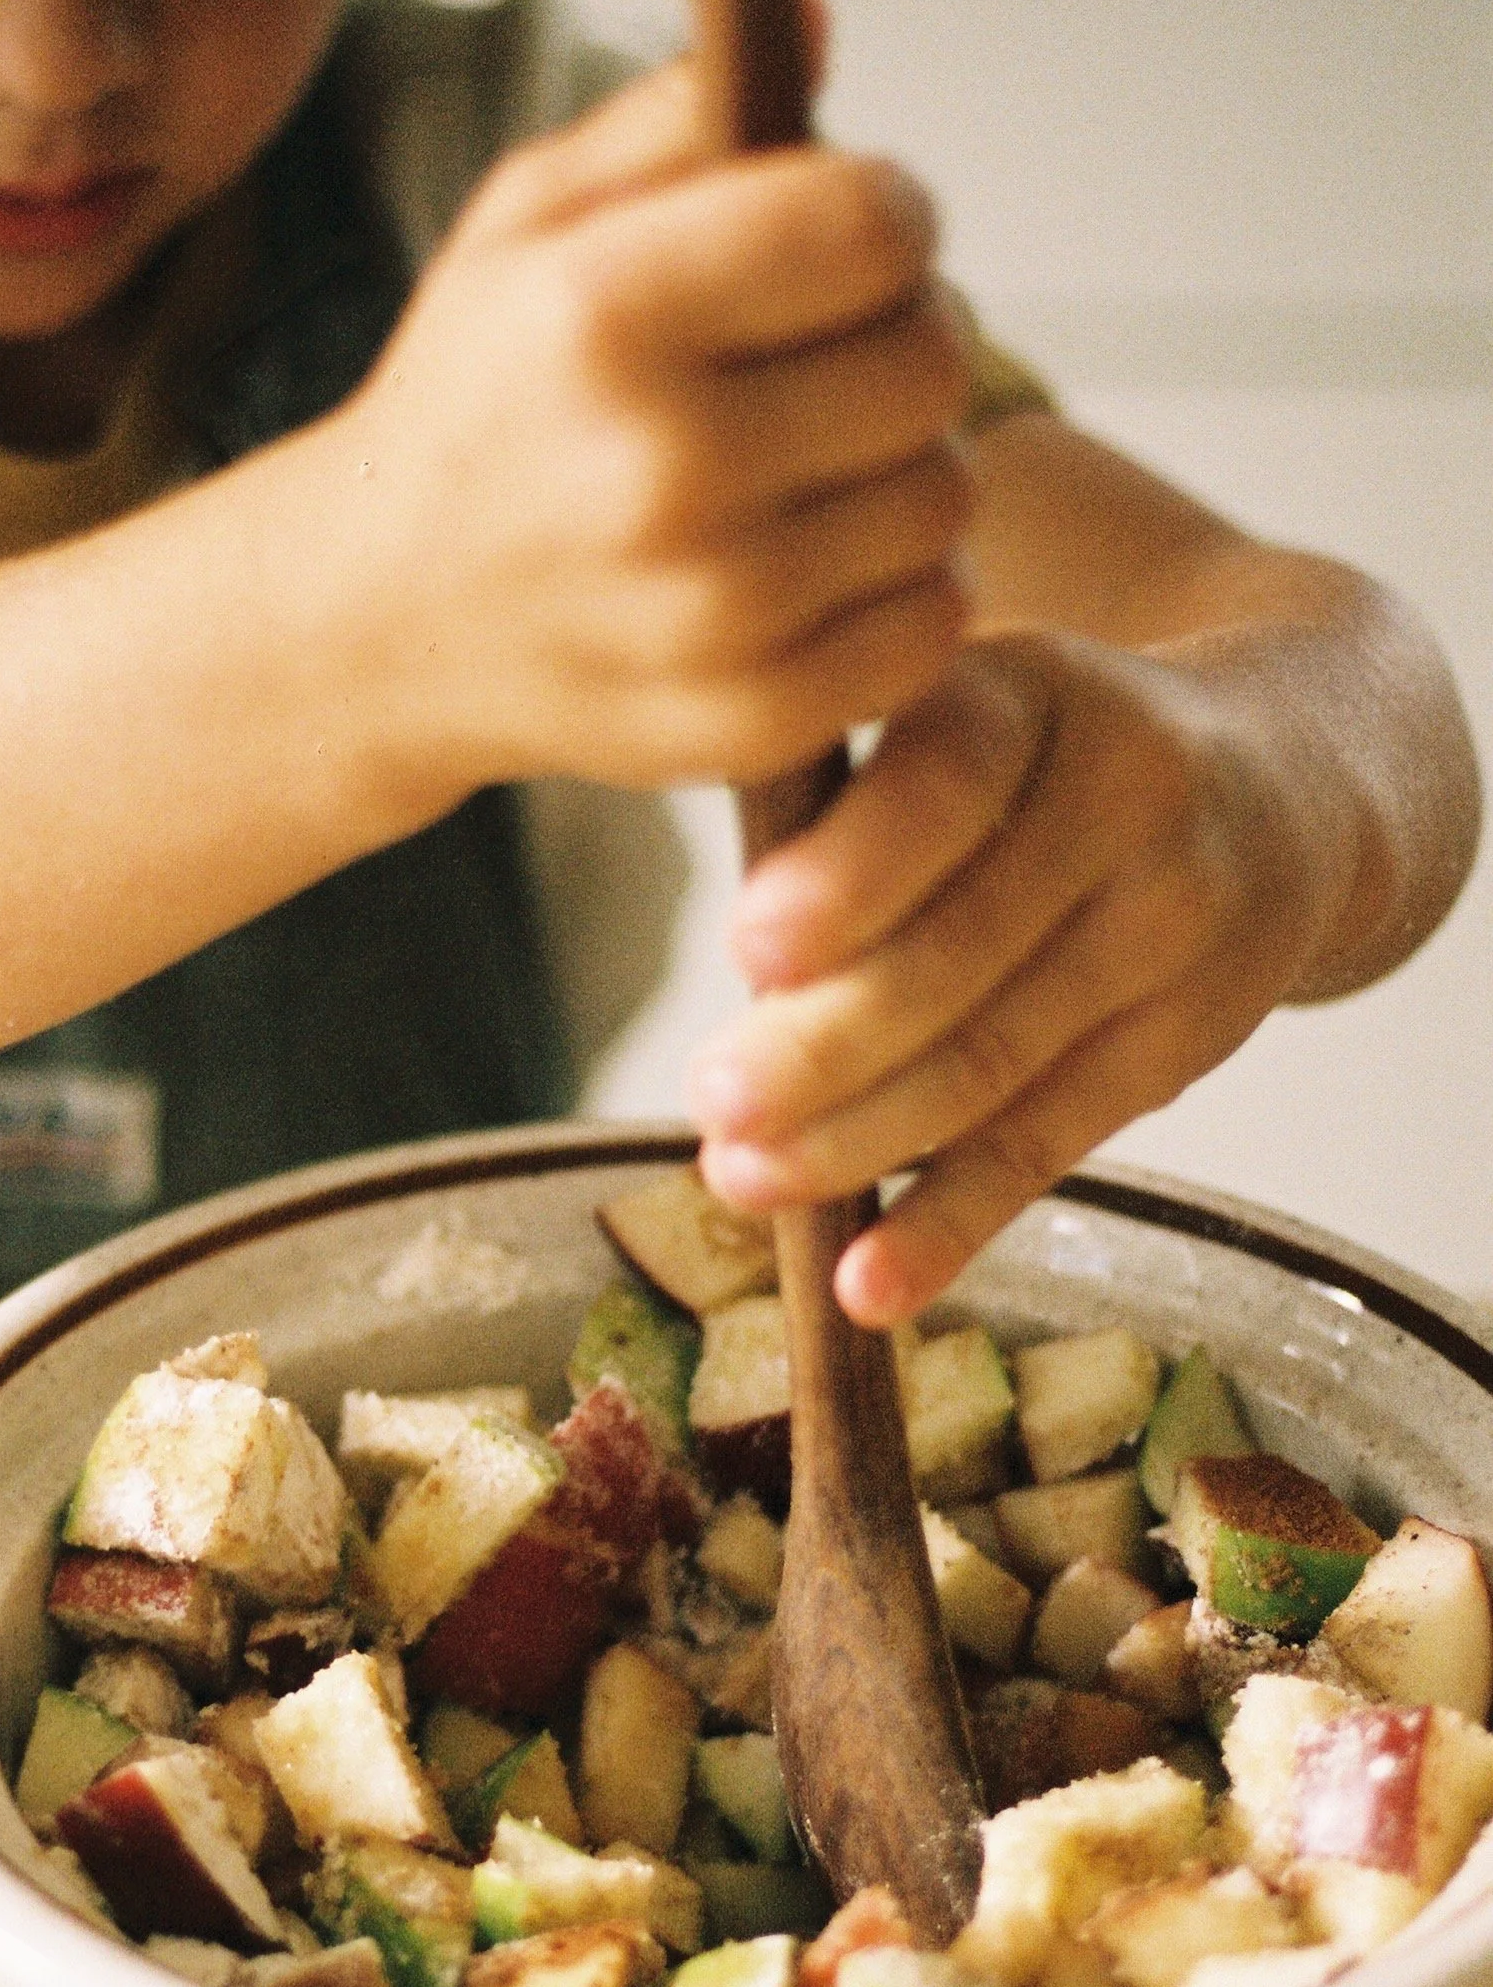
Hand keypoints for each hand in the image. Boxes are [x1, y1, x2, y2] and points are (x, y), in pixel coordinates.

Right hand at [333, 58, 975, 810]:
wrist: (376, 627)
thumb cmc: (476, 402)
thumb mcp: (529, 224)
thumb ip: (676, 116)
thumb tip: (816, 7)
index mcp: (602, 314)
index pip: (872, 224)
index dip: (886, 210)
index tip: (850, 231)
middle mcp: (659, 467)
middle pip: (930, 358)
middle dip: (897, 335)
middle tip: (827, 351)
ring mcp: (711, 610)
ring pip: (943, 493)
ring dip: (896, 467)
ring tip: (802, 464)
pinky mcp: (751, 717)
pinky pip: (931, 622)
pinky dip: (894, 589)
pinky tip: (807, 563)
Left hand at [683, 632, 1337, 1325]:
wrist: (1277, 794)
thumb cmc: (1041, 757)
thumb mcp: (964, 708)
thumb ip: (853, 791)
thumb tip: (737, 947)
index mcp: (1043, 698)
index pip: (948, 788)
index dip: (851, 875)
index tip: (749, 948)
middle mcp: (1128, 808)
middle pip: (963, 952)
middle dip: (825, 1043)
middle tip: (710, 1100)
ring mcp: (1171, 935)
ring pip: (995, 1064)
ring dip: (858, 1142)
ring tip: (741, 1179)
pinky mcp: (1182, 1048)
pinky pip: (1049, 1146)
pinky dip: (949, 1226)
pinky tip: (866, 1288)